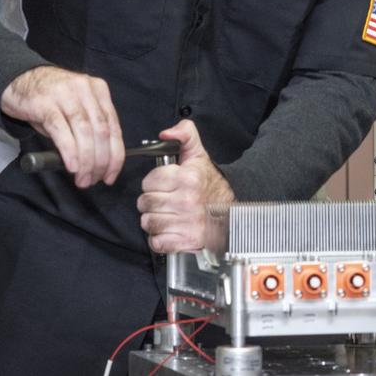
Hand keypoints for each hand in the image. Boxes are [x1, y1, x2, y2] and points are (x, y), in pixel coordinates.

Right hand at [0, 65, 123, 188]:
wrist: (19, 80)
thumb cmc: (51, 100)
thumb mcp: (75, 109)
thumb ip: (90, 128)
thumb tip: (98, 162)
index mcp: (99, 90)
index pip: (114, 126)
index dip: (115, 155)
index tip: (111, 175)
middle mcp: (85, 90)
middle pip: (101, 131)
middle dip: (100, 161)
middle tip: (93, 180)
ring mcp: (65, 95)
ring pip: (84, 132)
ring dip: (86, 161)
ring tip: (82, 179)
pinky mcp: (45, 103)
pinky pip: (61, 130)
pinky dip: (70, 151)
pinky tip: (72, 166)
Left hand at [137, 120, 234, 252]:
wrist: (230, 213)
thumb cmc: (210, 185)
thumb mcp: (198, 154)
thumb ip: (184, 134)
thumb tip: (165, 134)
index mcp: (187, 178)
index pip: (149, 181)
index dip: (153, 182)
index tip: (163, 185)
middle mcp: (186, 200)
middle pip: (145, 202)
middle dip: (151, 201)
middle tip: (163, 200)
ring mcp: (186, 223)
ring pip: (148, 222)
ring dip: (153, 220)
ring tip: (166, 215)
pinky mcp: (186, 241)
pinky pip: (157, 242)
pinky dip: (159, 239)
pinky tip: (169, 230)